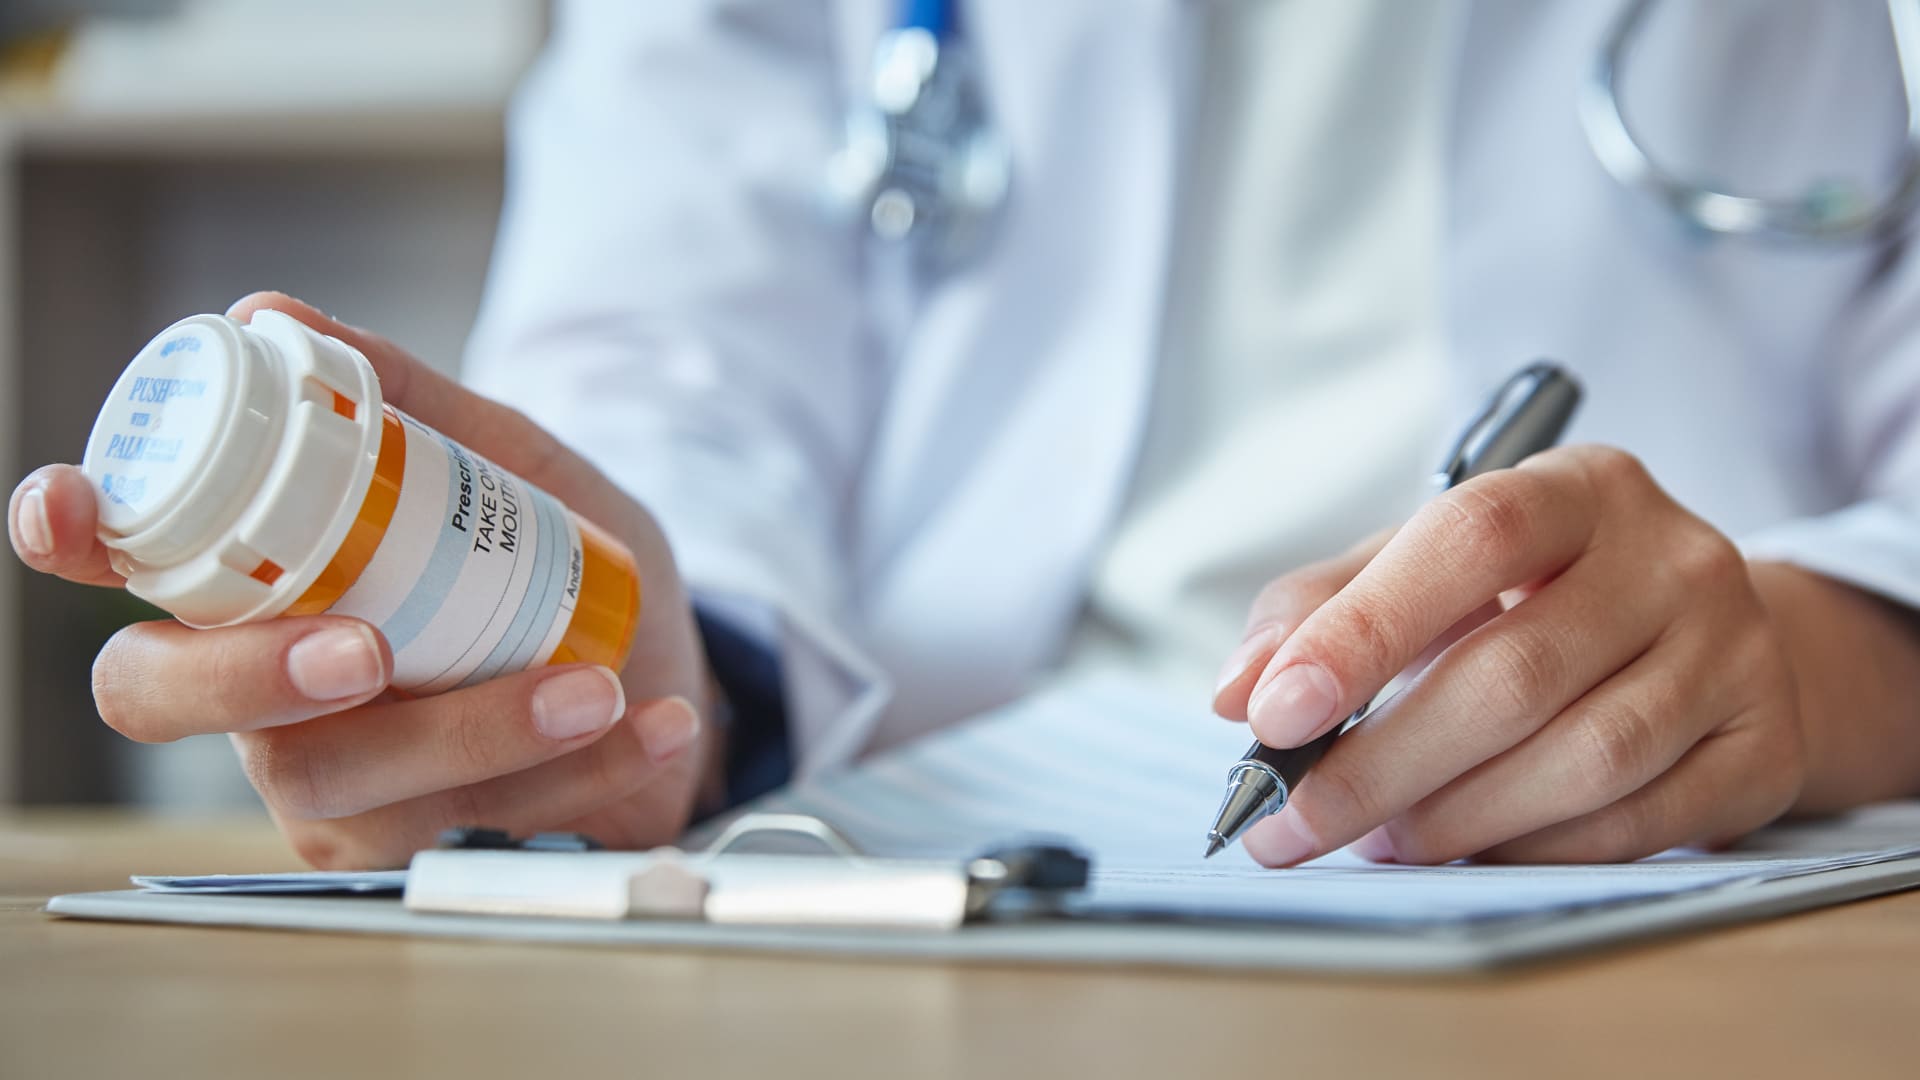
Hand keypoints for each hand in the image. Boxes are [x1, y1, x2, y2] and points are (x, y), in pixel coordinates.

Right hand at [7, 293, 714, 868]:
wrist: (662, 666)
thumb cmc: (559, 565)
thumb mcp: (507, 463)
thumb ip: (408, 402)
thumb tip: (269, 315)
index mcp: (264, 578)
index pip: (132, 557)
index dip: (77, 536)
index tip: (70, 511)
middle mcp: (260, 688)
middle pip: (167, 697)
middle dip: (254, 678)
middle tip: (369, 653)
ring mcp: (328, 781)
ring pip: (342, 780)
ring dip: (479, 732)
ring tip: (594, 683)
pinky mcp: (410, 847)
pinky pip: (471, 824)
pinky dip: (580, 769)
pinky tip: (655, 724)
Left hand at [1213, 445, 1809, 865]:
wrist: (1700, 635)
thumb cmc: (1530, 597)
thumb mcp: (1422, 567)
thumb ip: (1320, 609)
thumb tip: (1239, 692)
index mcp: (1578, 487)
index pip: (1472, 537)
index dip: (1366, 628)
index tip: (1273, 714)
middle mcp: (1673, 556)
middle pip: (1518, 671)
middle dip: (1381, 764)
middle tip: (1293, 822)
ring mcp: (1734, 651)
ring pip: (1584, 759)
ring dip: (1455, 818)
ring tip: (1380, 841)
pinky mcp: (1765, 745)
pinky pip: (1638, 822)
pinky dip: (1534, 848)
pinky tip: (1472, 848)